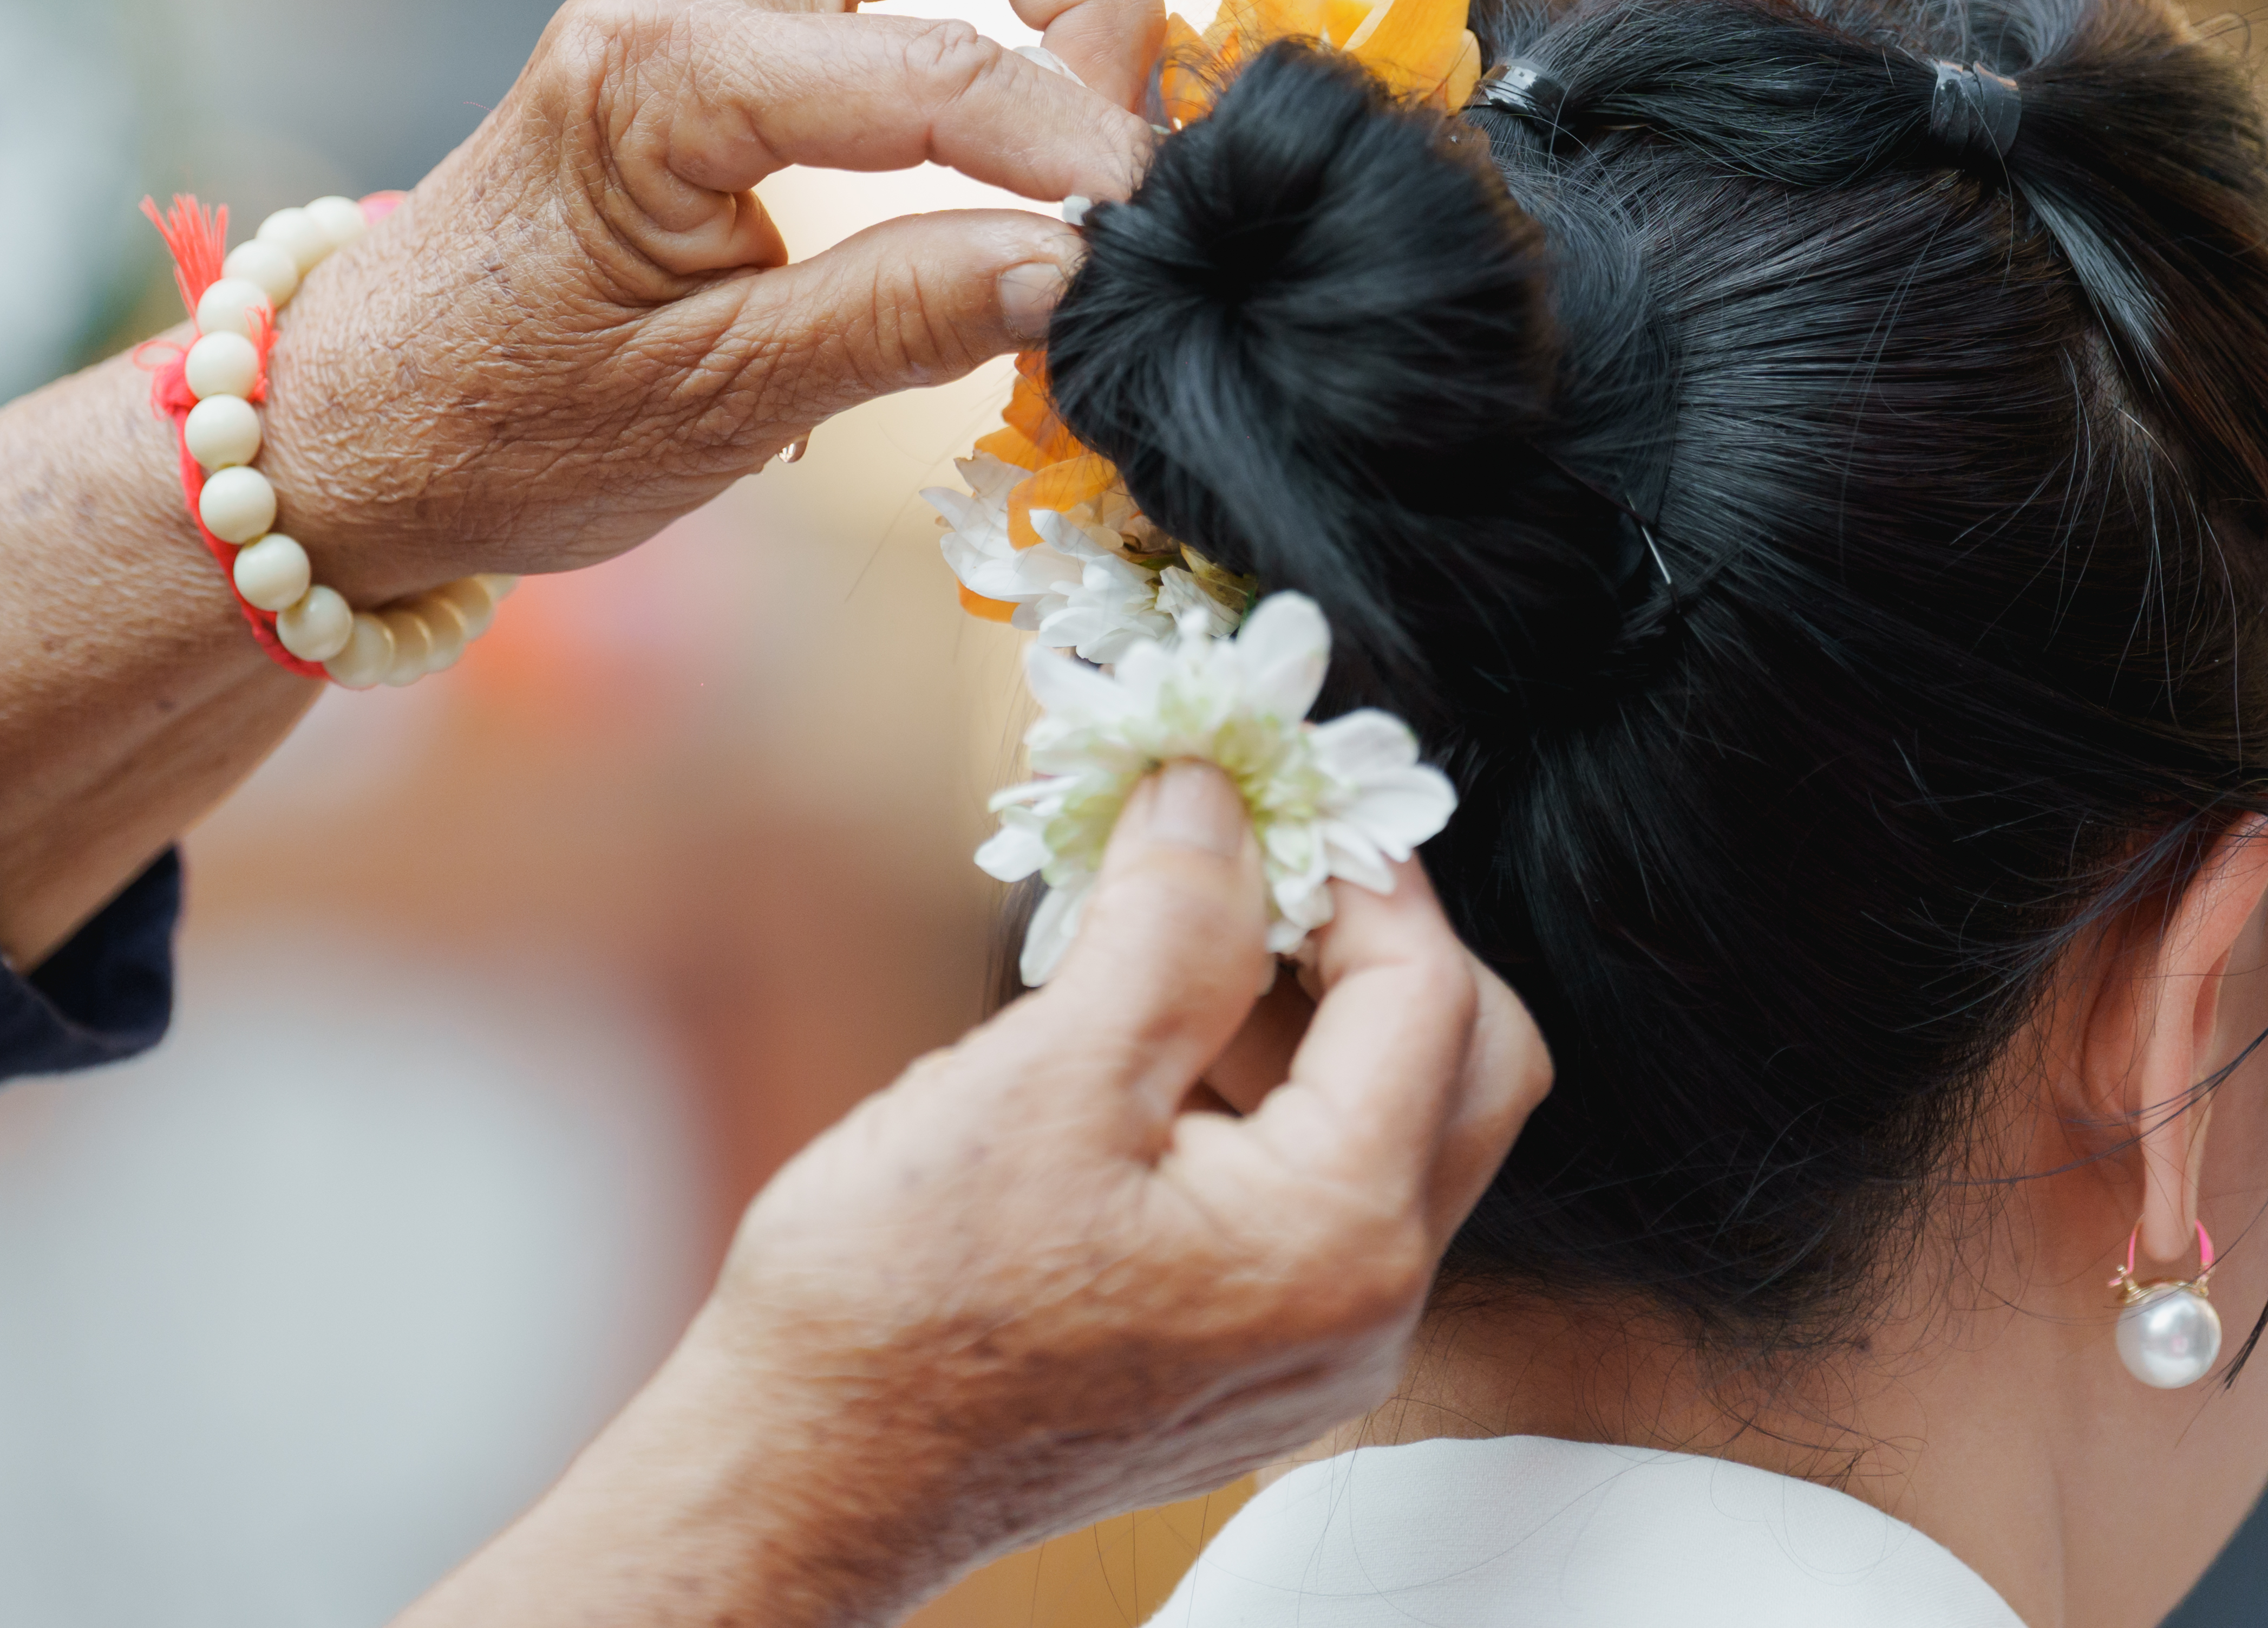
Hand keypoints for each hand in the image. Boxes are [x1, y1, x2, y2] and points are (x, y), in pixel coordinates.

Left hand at [266, 0, 1161, 601]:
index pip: (940, 75)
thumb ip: (901, 323)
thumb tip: (1082, 267)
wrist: (373, 403)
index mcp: (665, 80)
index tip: (1156, 230)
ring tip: (1081, 38)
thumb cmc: (514, 423)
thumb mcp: (712, 409)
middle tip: (1121, 143)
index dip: (1080, 149)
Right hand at [398, 763, 1552, 1627]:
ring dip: (1310, 1010)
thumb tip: (1220, 800)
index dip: (1358, 867)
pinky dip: (1262, 1091)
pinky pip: (1311, 1190)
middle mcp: (1364, 1309)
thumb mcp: (1049, 1074)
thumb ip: (1170, 925)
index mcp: (1340, 1240)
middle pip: (1460, 1064)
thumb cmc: (905, 1303)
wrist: (807, 1475)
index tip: (1269, 792)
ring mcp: (1312, 1343)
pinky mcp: (1249, 1352)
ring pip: (1386, 1125)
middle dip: (1370, 940)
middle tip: (1252, 856)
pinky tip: (1144, 1038)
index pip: (1432, 994)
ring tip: (1172, 933)